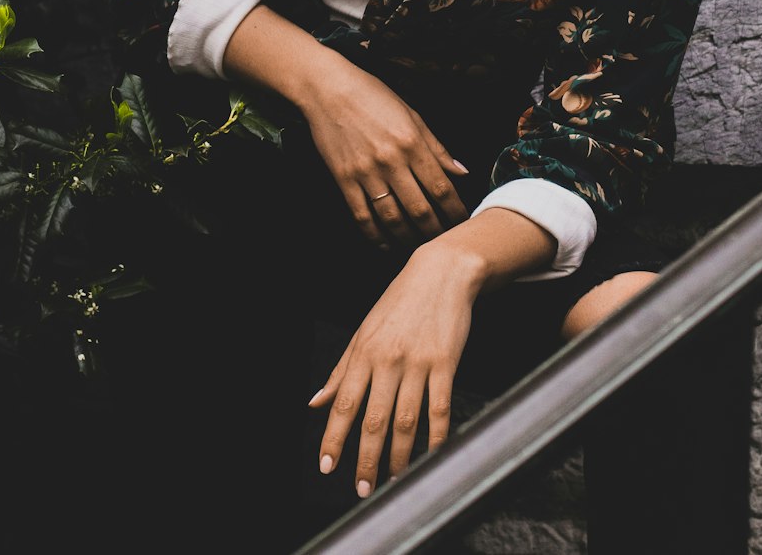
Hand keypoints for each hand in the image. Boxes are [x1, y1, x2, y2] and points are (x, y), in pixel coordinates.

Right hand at [302, 62, 469, 249]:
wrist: (328, 89)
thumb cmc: (372, 96)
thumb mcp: (412, 115)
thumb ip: (437, 147)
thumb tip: (462, 172)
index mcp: (411, 143)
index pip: (441, 187)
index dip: (455, 210)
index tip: (463, 221)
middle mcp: (390, 161)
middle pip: (419, 209)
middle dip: (435, 231)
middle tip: (444, 241)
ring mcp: (365, 173)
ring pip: (392, 219)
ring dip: (408, 238)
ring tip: (419, 246)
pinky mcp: (344, 180)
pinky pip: (362, 216)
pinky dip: (375, 235)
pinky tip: (386, 244)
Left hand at [307, 242, 482, 495]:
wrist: (441, 273)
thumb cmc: (400, 302)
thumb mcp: (363, 331)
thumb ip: (341, 371)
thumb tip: (315, 403)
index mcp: (364, 352)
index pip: (344, 403)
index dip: (333, 437)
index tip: (327, 466)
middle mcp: (388, 359)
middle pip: (373, 419)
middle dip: (365, 459)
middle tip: (362, 488)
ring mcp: (418, 362)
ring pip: (405, 420)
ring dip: (398, 456)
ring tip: (392, 480)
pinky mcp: (446, 363)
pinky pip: (440, 409)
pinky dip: (435, 438)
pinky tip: (430, 457)